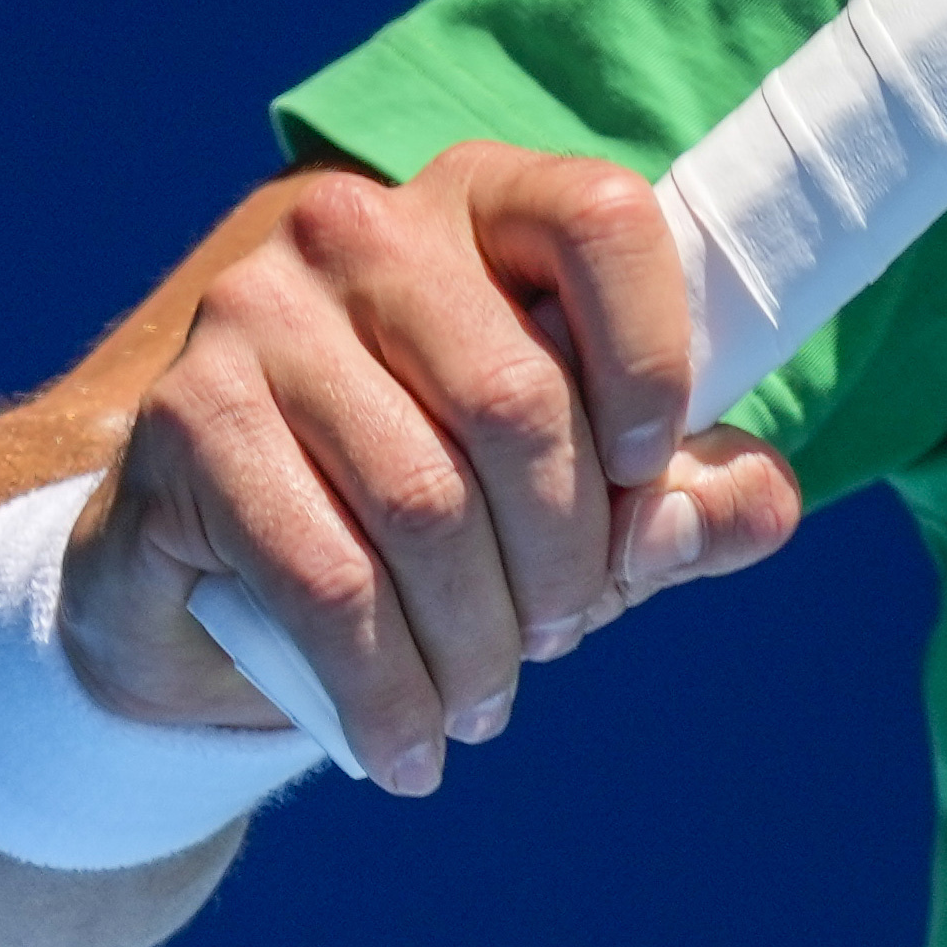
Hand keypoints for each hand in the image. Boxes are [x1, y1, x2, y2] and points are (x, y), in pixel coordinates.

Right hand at [62, 145, 802, 792]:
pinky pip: (322, 575)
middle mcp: (366, 227)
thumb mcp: (583, 497)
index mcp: (487, 200)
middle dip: (565, 556)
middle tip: (565, 636)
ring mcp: (260, 310)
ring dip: (479, 640)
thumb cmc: (439, 502)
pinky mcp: (185, 417)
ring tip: (490, 703)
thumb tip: (761, 511)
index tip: (649, 481)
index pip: (604, 221)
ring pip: (423, 503)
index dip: (652, 362)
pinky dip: (387, 686)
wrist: (212, 575)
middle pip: (517, 399)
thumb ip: (690, 497)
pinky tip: (410, 746)